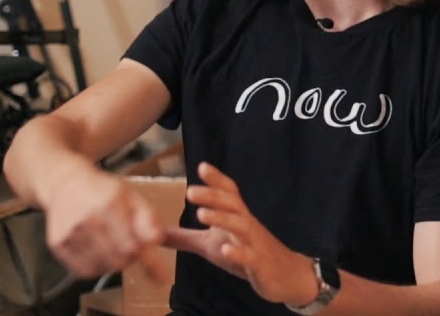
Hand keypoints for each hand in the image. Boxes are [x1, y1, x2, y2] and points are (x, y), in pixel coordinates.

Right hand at [39, 162, 168, 280]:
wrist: (66, 184)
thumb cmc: (104, 191)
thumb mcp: (133, 197)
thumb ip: (148, 219)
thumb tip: (157, 240)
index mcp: (108, 204)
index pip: (131, 244)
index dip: (148, 260)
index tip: (161, 274)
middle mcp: (87, 220)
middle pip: (118, 259)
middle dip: (132, 258)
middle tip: (133, 246)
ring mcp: (70, 234)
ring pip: (103, 267)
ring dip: (115, 262)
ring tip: (114, 245)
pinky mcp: (57, 245)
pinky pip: (85, 271)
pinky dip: (98, 266)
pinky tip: (100, 252)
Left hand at [164, 162, 319, 306]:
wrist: (286, 274)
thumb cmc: (247, 253)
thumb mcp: (212, 245)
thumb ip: (185, 238)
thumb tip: (153, 233)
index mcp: (238, 217)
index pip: (229, 193)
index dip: (217, 179)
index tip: (202, 166)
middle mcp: (248, 225)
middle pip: (233, 204)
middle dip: (214, 195)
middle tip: (190, 191)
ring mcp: (255, 243)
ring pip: (241, 226)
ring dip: (222, 219)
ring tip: (202, 215)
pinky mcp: (260, 264)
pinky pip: (250, 256)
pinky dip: (239, 252)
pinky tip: (226, 250)